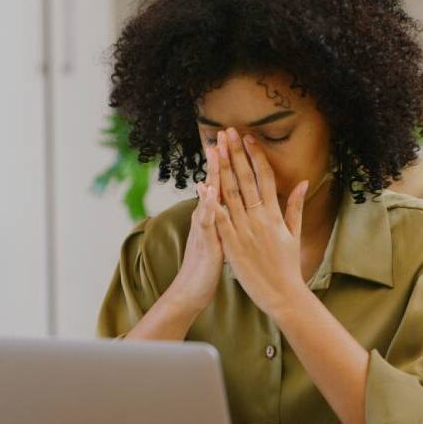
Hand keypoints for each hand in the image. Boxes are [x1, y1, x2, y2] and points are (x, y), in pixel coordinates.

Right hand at [167, 142, 223, 312]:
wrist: (191, 289)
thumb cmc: (206, 263)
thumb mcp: (214, 235)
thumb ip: (216, 214)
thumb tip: (214, 194)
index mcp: (213, 215)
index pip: (221, 183)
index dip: (226, 162)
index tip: (231, 139)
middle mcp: (207, 217)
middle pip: (214, 183)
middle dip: (219, 158)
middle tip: (221, 134)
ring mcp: (204, 228)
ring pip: (208, 198)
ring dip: (212, 175)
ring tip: (216, 155)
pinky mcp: (205, 243)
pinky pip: (206, 222)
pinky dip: (208, 207)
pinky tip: (209, 192)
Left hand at [212, 127, 309, 317]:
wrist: (283, 295)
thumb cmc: (288, 266)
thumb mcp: (295, 233)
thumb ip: (295, 206)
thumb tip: (302, 182)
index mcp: (275, 214)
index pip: (264, 178)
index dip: (255, 156)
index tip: (248, 138)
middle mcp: (259, 218)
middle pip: (245, 180)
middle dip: (236, 154)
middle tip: (227, 132)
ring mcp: (245, 231)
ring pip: (231, 194)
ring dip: (222, 169)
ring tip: (215, 149)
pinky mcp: (232, 245)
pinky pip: (220, 220)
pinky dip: (212, 203)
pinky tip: (204, 186)